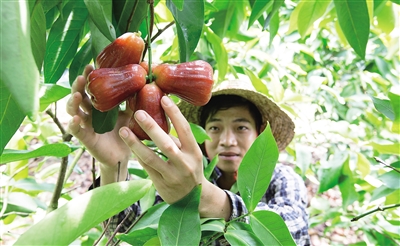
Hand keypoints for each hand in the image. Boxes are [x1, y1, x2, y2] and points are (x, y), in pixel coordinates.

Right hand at [66, 65, 131, 175]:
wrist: (125, 155)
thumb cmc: (127, 132)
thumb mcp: (132, 114)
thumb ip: (136, 100)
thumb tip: (147, 82)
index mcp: (100, 105)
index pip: (92, 88)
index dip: (89, 77)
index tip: (92, 65)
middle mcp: (90, 113)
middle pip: (79, 96)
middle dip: (78, 85)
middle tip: (82, 76)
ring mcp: (86, 125)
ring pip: (73, 111)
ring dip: (73, 102)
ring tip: (76, 94)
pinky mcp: (85, 138)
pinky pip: (75, 131)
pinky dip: (73, 124)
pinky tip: (76, 119)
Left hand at [119, 96, 230, 219]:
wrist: (192, 199)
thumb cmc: (189, 168)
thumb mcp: (190, 154)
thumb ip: (177, 140)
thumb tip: (160, 116)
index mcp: (194, 152)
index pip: (185, 130)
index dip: (175, 114)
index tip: (164, 99)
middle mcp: (185, 164)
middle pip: (167, 144)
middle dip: (152, 127)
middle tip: (138, 112)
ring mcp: (173, 176)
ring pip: (151, 158)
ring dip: (135, 144)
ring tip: (123, 130)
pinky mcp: (161, 185)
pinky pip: (146, 168)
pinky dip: (137, 155)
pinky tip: (129, 144)